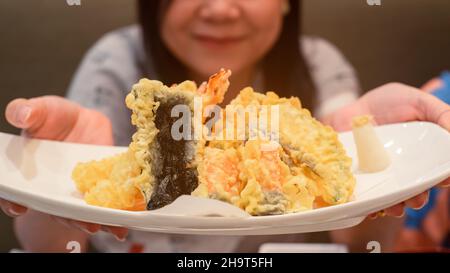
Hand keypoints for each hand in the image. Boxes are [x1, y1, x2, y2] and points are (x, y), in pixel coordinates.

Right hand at [3, 96, 126, 240]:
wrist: (83, 121)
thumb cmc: (55, 118)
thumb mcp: (41, 110)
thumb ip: (29, 112)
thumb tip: (21, 114)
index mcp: (28, 174)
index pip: (13, 192)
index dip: (12, 201)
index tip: (20, 207)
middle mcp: (51, 190)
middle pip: (54, 210)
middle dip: (67, 218)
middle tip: (82, 223)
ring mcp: (76, 193)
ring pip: (82, 213)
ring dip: (94, 221)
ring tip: (106, 226)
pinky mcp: (98, 190)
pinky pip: (105, 206)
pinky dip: (114, 215)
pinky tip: (123, 221)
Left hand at [326, 83, 449, 216]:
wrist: (350, 107)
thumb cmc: (387, 103)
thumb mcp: (418, 102)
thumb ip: (441, 114)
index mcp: (424, 156)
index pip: (439, 174)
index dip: (443, 179)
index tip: (444, 180)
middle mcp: (405, 170)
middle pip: (417, 191)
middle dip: (419, 198)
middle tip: (417, 198)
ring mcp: (383, 176)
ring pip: (393, 199)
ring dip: (397, 207)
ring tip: (396, 207)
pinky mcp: (362, 179)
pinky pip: (367, 198)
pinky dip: (370, 206)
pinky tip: (370, 208)